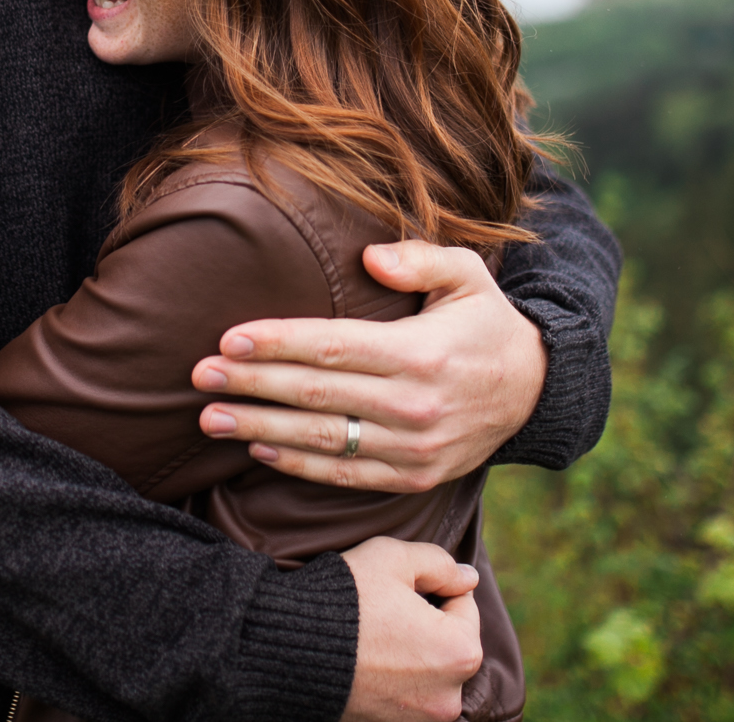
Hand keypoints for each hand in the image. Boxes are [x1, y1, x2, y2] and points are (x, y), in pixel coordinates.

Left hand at [194, 241, 546, 492]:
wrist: (534, 391)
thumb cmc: (485, 321)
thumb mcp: (467, 274)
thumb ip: (419, 259)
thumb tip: (368, 256)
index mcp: (422, 353)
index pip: (334, 346)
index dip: (278, 343)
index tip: (229, 337)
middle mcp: (415, 405)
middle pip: (316, 394)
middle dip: (251, 384)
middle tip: (198, 374)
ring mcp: (413, 448)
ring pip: (322, 439)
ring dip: (259, 427)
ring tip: (209, 416)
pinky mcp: (413, 476)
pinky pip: (344, 474)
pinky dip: (297, 464)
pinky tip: (257, 445)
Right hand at [340, 537, 482, 721]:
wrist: (286, 648)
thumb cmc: (345, 599)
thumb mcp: (392, 558)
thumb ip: (439, 563)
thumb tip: (468, 578)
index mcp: (460, 652)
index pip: (463, 604)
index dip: (430, 586)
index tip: (396, 588)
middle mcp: (449, 696)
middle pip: (447, 642)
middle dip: (424, 623)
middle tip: (383, 610)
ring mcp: (420, 719)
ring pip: (427, 669)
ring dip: (409, 651)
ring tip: (371, 636)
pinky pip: (403, 693)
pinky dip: (391, 677)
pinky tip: (365, 660)